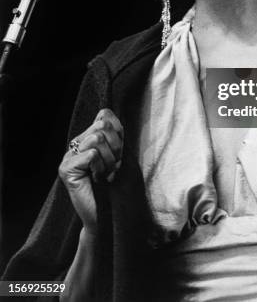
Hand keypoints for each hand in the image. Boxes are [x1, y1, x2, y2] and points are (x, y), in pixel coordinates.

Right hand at [58, 108, 122, 233]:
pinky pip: (91, 154)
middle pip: (102, 125)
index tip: (120, 153)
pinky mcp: (66, 169)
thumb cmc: (117, 186)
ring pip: (97, 139)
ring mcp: (68, 157)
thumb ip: (114, 133)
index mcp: (88, 139)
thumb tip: (104, 112)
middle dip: (116, 147)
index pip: (104, 115)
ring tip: (106, 174)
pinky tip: (98, 180)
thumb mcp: (121, 154)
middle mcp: (76, 145)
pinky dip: (101, 167)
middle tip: (114, 167)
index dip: (119, 133)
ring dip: (110, 159)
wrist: (109, 215)